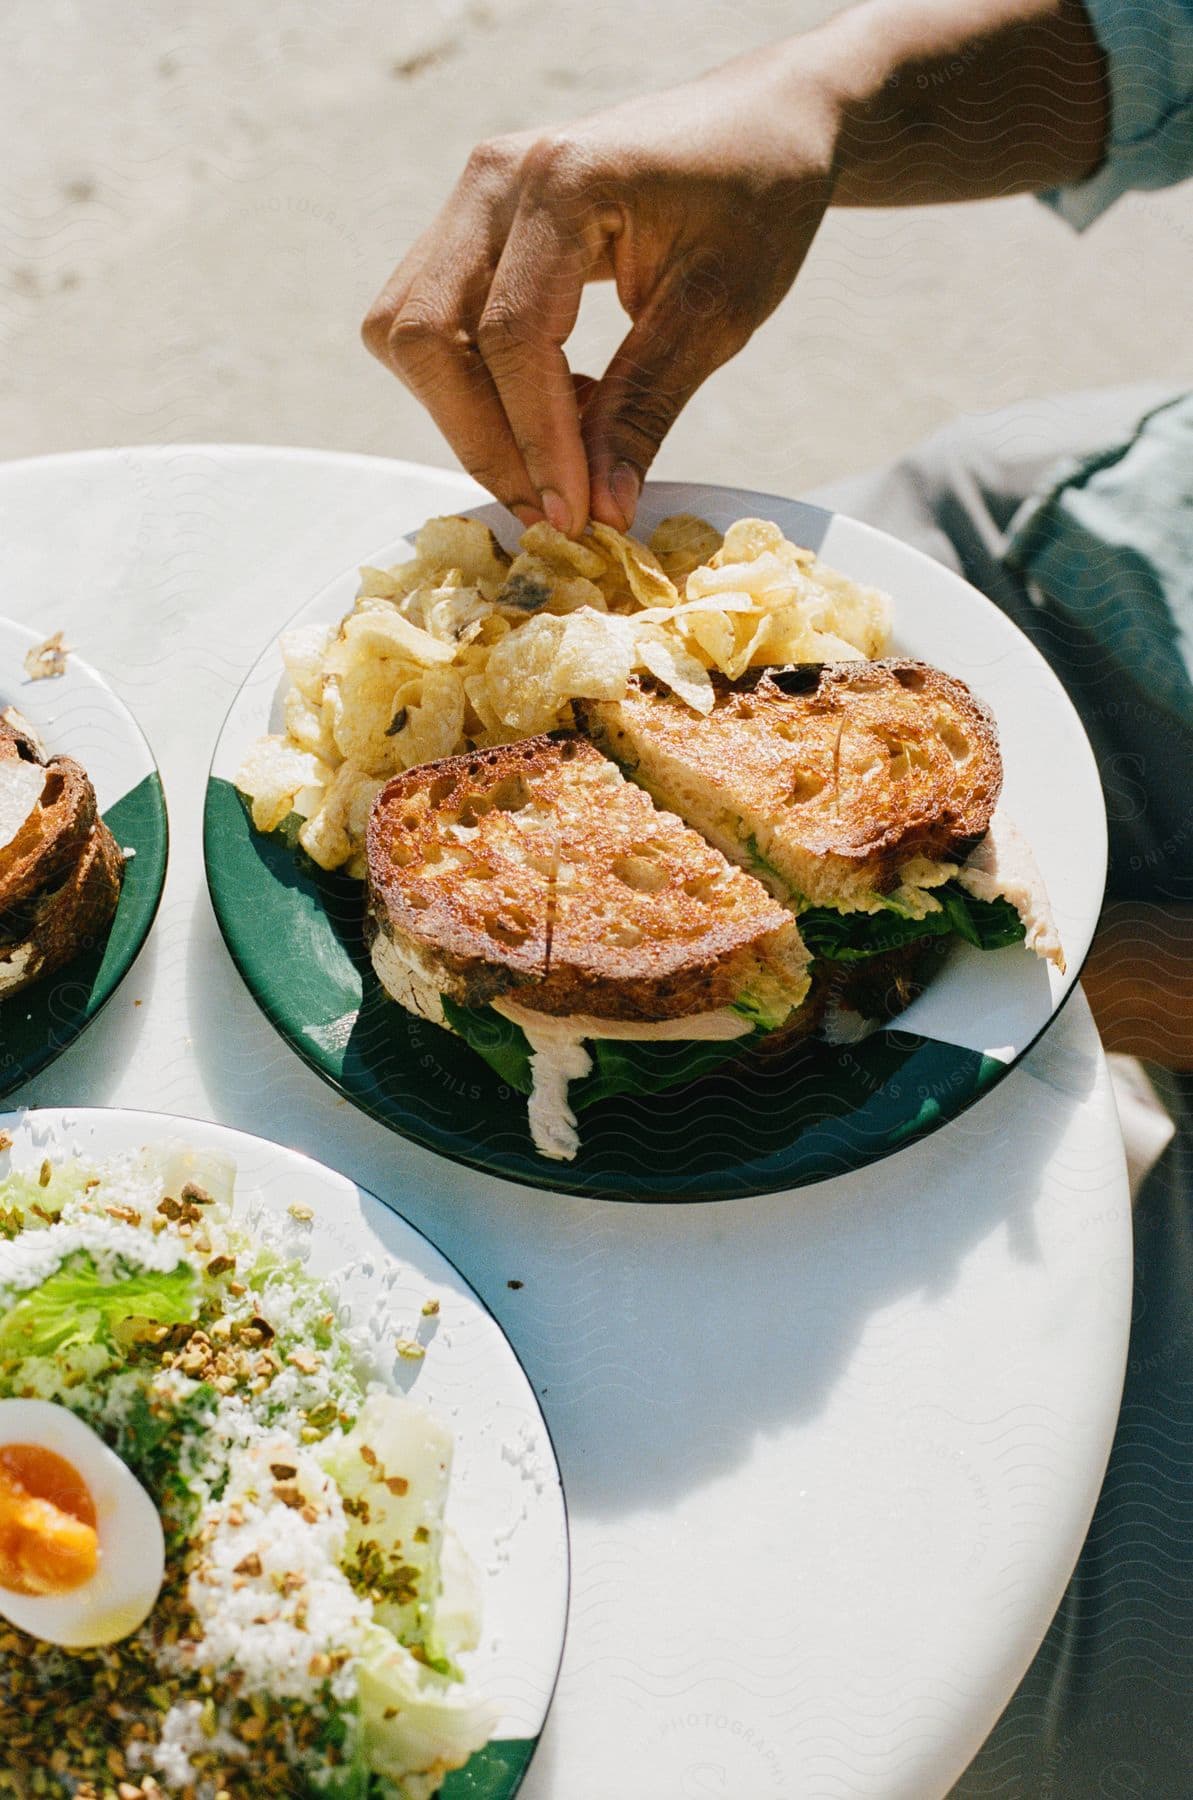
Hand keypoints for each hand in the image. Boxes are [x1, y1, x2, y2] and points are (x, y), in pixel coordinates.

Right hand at [363, 48, 839, 533]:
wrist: (761, 126)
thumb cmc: (756, 200)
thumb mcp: (718, 313)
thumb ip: (646, 407)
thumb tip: (599, 507)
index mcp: (565, 180)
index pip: (511, 336)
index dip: (534, 440)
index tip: (572, 517)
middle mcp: (496, 178)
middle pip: (428, 337)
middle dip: (483, 441)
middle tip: (551, 510)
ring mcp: (473, 196)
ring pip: (411, 334)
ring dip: (468, 416)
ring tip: (558, 451)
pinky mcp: (473, 225)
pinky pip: (434, 322)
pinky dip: (477, 386)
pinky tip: (555, 405)